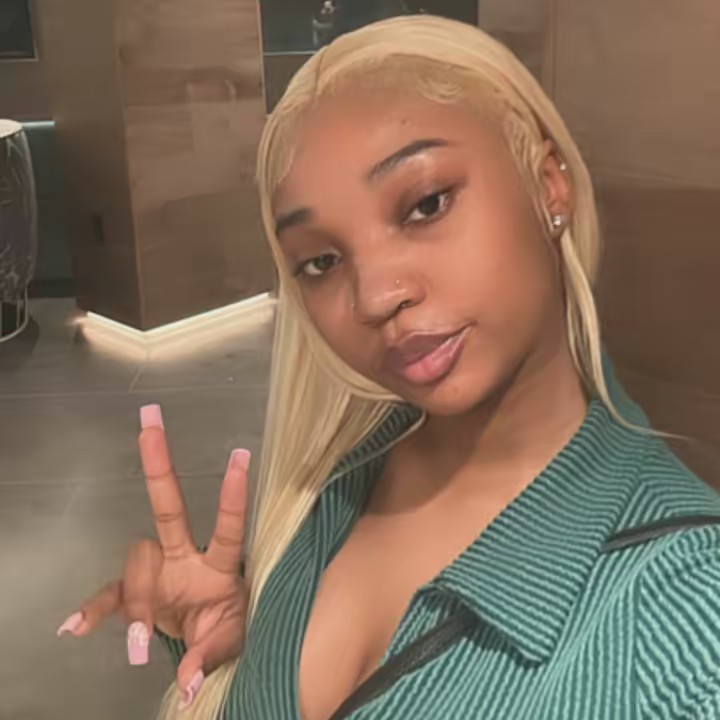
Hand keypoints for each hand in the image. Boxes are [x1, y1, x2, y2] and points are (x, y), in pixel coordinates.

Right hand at [57, 404, 249, 708]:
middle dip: (160, 467)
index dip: (232, 495)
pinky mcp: (136, 593)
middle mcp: (185, 557)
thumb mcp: (231, 643)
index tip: (240, 455)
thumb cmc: (227, 629)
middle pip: (169, 509)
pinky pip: (110, 596)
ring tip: (143, 642)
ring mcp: (158, 572)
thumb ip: (211, 657)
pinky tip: (74, 627)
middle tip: (149, 423)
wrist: (205, 645)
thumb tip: (191, 683)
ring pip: (136, 563)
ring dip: (139, 600)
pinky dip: (95, 610)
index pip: (227, 527)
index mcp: (219, 566)